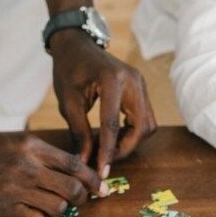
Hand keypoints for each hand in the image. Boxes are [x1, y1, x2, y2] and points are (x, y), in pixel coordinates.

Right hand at [0, 132, 104, 216]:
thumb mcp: (15, 140)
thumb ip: (44, 152)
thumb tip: (77, 169)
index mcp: (32, 146)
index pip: (75, 164)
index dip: (93, 179)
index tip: (102, 188)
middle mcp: (26, 166)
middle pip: (72, 189)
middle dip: (81, 198)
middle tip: (79, 201)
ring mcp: (15, 188)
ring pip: (58, 208)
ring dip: (59, 210)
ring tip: (49, 205)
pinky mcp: (3, 207)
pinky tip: (34, 214)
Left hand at [50, 30, 155, 177]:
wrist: (77, 45)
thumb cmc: (68, 69)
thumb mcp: (68, 102)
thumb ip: (79, 133)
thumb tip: (85, 162)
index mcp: (112, 80)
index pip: (112, 125)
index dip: (108, 152)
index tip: (102, 171)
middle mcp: (133, 81)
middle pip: (142, 127)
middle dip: (125, 148)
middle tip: (106, 160)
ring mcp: (141, 83)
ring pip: (148, 124)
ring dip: (131, 141)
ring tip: (108, 147)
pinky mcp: (141, 88)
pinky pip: (145, 117)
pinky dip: (132, 131)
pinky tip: (114, 136)